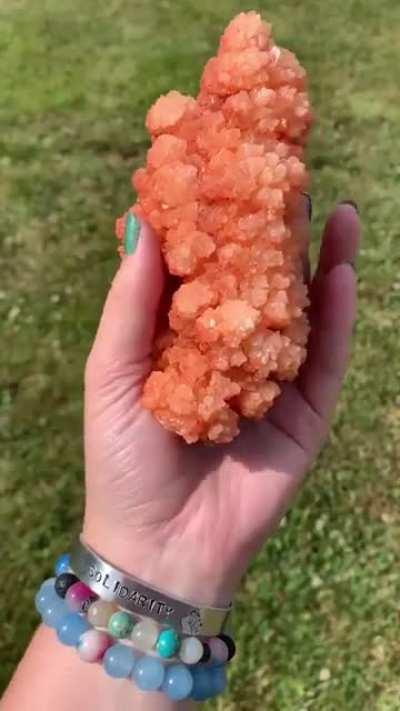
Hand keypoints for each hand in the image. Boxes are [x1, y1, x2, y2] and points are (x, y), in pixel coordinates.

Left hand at [83, 202, 359, 605]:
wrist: (160, 546)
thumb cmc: (123, 461)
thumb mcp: (111, 373)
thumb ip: (130, 303)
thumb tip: (140, 222)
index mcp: (182, 338)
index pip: (205, 269)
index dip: (217, 222)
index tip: (227, 169)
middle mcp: (231, 351)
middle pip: (261, 282)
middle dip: (278, 232)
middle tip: (291, 173)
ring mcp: (272, 379)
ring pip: (302, 311)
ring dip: (319, 260)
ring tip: (333, 206)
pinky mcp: (304, 412)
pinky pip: (326, 356)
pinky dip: (336, 313)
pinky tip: (339, 267)